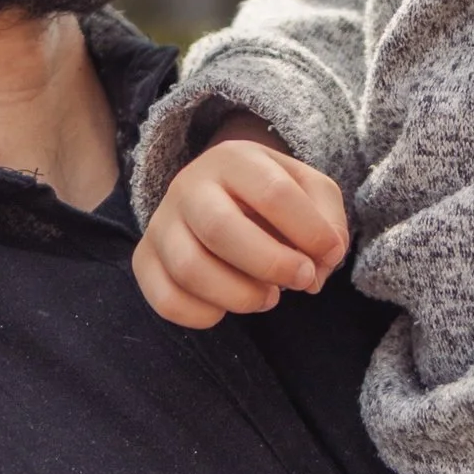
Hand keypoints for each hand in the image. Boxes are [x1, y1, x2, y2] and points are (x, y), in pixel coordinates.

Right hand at [133, 139, 347, 328]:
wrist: (218, 193)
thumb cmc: (270, 197)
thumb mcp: (308, 189)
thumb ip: (328, 219)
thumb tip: (322, 262)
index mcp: (234, 159)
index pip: (273, 193)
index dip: (309, 232)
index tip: (327, 254)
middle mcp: (189, 186)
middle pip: (221, 229)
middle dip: (271, 264)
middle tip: (301, 279)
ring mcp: (162, 224)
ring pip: (190, 269)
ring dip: (240, 295)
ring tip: (268, 296)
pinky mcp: (145, 260)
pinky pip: (166, 300)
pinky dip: (204, 315)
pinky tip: (227, 307)